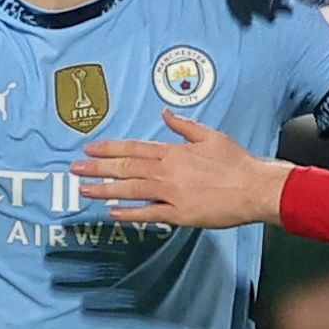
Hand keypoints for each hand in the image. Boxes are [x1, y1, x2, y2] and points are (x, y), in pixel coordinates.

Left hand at [74, 111, 292, 227]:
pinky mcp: (180, 214)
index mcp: (173, 152)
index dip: (109, 148)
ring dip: (105, 189)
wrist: (254, 187)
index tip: (89, 149)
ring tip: (84, 189)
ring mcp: (172, 194)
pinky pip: (149, 214)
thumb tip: (165, 113)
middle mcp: (168, 171)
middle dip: (98, 168)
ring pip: (131, 190)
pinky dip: (129, 213)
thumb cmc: (235, 162)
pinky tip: (112, 213)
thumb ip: (184, 126)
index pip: (134, 148)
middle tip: (74, 169)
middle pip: (126, 168)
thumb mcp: (210, 135)